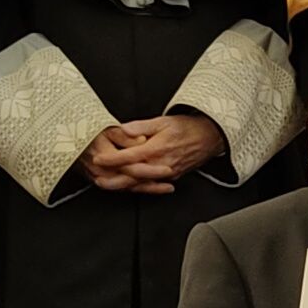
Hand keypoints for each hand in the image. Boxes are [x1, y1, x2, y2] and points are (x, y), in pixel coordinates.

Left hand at [87, 111, 224, 191]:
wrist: (210, 137)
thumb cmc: (187, 127)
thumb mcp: (163, 121)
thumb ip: (141, 127)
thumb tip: (123, 129)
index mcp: (156, 149)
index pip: (129, 156)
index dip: (112, 159)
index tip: (98, 158)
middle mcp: (161, 164)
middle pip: (133, 177)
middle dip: (114, 180)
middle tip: (98, 179)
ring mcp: (167, 173)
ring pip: (141, 183)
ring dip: (123, 186)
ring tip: (108, 184)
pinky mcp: (172, 177)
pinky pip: (152, 184)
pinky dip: (139, 186)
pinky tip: (128, 187)